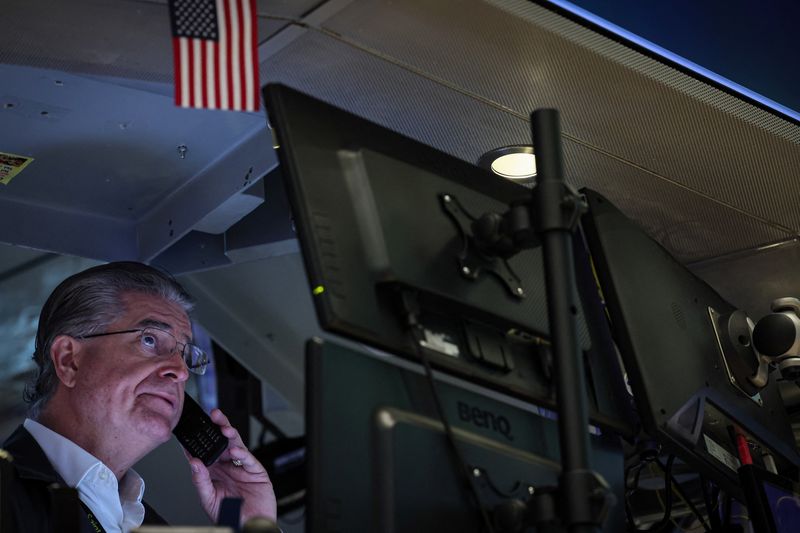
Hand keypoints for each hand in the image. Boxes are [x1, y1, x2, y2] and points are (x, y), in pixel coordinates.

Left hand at [184, 409, 276, 524]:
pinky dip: (243, 454)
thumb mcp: (208, 499)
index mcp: (214, 471)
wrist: (247, 526)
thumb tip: (193, 462)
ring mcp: (242, 467)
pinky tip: (236, 451)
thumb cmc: (228, 515)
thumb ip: (200, 481)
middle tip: (213, 416)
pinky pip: (249, 460)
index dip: (200, 439)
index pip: (206, 450)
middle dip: (219, 427)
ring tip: (224, 428)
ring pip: (237, 445)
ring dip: (231, 435)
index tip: (192, 428)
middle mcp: (228, 466)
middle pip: (223, 441)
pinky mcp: (256, 472)